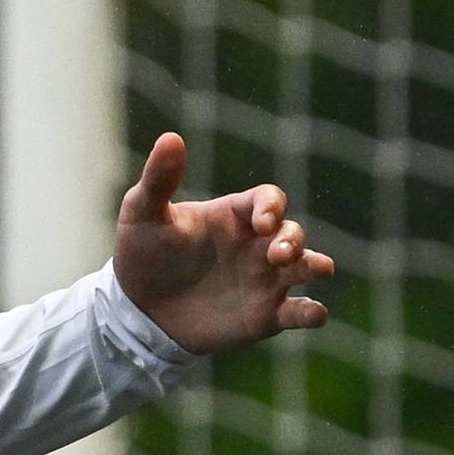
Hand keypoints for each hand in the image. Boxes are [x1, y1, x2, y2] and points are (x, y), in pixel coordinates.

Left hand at [110, 132, 336, 354]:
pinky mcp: (265, 316)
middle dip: (293, 240)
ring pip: (307, 266)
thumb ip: (158, 180)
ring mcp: (265, 280)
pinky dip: (313, 312)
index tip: (262, 222)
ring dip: (314, 266)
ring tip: (316, 270)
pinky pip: (300, 312)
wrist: (137, 312)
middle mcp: (257, 245)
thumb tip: (170, 138)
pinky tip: (314, 314)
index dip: (272, 206)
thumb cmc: (143, 255)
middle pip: (293, 232)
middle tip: (277, 254)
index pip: (268, 199)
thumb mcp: (143, 215)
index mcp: (235, 216)